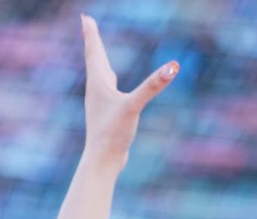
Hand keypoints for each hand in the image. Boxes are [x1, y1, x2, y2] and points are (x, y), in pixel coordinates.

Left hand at [80, 13, 178, 173]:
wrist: (103, 163)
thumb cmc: (113, 135)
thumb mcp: (134, 107)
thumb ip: (152, 86)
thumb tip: (172, 68)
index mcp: (98, 84)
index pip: (94, 52)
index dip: (91, 33)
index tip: (85, 17)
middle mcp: (96, 91)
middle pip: (95, 59)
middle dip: (93, 41)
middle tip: (87, 24)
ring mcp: (100, 104)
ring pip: (99, 75)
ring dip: (99, 60)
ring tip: (96, 50)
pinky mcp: (106, 116)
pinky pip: (106, 90)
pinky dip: (108, 80)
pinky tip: (111, 85)